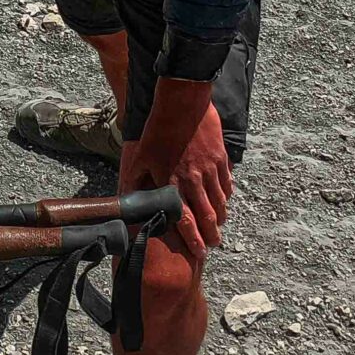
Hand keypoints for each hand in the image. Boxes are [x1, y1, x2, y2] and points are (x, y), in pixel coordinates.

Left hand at [120, 77, 232, 257]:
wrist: (182, 102)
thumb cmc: (157, 129)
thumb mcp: (140, 156)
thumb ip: (135, 180)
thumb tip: (126, 199)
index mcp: (174, 183)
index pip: (186, 220)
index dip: (194, 239)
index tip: (200, 252)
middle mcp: (195, 180)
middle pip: (208, 216)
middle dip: (212, 235)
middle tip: (213, 244)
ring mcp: (211, 170)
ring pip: (221, 202)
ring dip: (221, 218)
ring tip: (218, 226)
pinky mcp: (221, 158)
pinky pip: (227, 184)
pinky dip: (227, 196)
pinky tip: (224, 200)